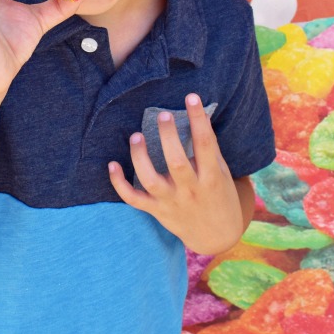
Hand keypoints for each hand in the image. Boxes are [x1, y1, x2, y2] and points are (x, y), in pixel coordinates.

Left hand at [108, 93, 247, 253]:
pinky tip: (112, 165)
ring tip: (135, 136)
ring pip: (151, 181)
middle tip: (162, 116)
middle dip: (168, 138)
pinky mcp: (156, 211)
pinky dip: (119, 184)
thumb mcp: (221, 173)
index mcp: (211, 177)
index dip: (199, 120)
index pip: (206, 145)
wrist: (217, 236)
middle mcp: (191, 190)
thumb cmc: (219, 195)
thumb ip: (209, 148)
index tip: (191, 98)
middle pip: (177, 163)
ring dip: (140, 158)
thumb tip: (199, 115)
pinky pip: (133, 199)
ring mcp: (171, 202)